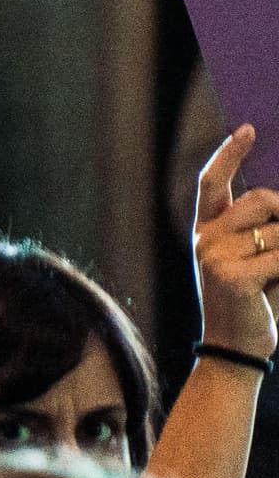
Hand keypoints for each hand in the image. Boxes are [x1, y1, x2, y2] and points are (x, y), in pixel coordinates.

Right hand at [192, 127, 278, 350]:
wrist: (236, 348)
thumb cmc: (255, 302)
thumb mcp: (258, 259)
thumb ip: (269, 230)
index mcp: (207, 231)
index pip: (214, 183)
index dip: (230, 154)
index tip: (248, 130)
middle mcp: (205, 238)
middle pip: (262, 199)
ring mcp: (214, 257)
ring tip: (276, 279)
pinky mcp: (231, 277)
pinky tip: (273, 291)